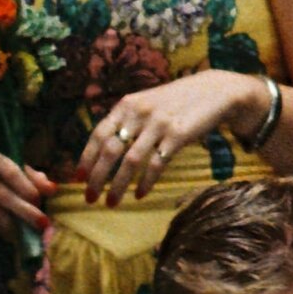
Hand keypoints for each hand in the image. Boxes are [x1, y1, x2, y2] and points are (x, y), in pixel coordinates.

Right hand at [0, 149, 53, 237]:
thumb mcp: (7, 161)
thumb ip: (29, 175)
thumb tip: (52, 189)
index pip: (11, 172)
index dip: (28, 187)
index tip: (44, 198)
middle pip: (2, 196)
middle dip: (25, 212)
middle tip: (43, 224)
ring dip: (14, 226)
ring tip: (31, 234)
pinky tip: (13, 234)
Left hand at [75, 68, 271, 203]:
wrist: (214, 91)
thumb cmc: (176, 102)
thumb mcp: (147, 103)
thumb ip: (126, 120)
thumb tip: (102, 150)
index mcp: (127, 105)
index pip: (98, 134)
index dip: (86, 158)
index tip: (77, 179)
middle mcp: (139, 113)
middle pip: (110, 150)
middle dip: (97, 177)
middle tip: (89, 198)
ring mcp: (159, 124)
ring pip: (130, 161)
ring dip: (118, 185)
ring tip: (111, 202)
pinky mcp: (178, 135)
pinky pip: (156, 164)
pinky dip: (145, 182)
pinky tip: (140, 194)